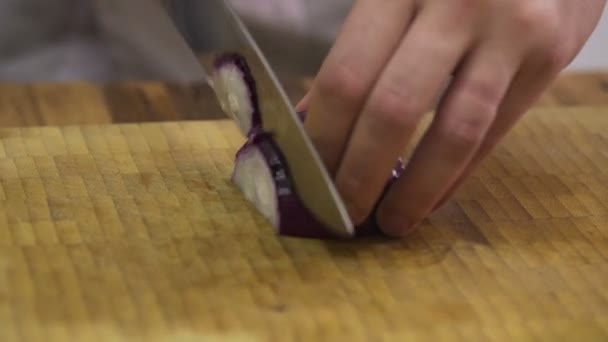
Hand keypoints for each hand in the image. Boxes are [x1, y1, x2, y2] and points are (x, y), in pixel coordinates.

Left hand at [296, 0, 606, 236]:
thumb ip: (361, 50)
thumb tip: (312, 120)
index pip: (347, 77)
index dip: (324, 138)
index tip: (312, 177)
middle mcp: (454, 5)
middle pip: (392, 110)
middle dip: (360, 174)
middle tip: (342, 213)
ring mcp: (509, 31)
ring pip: (452, 133)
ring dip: (414, 191)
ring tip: (390, 222)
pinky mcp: (549, 57)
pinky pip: (493, 134)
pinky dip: (456, 176)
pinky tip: (432, 198)